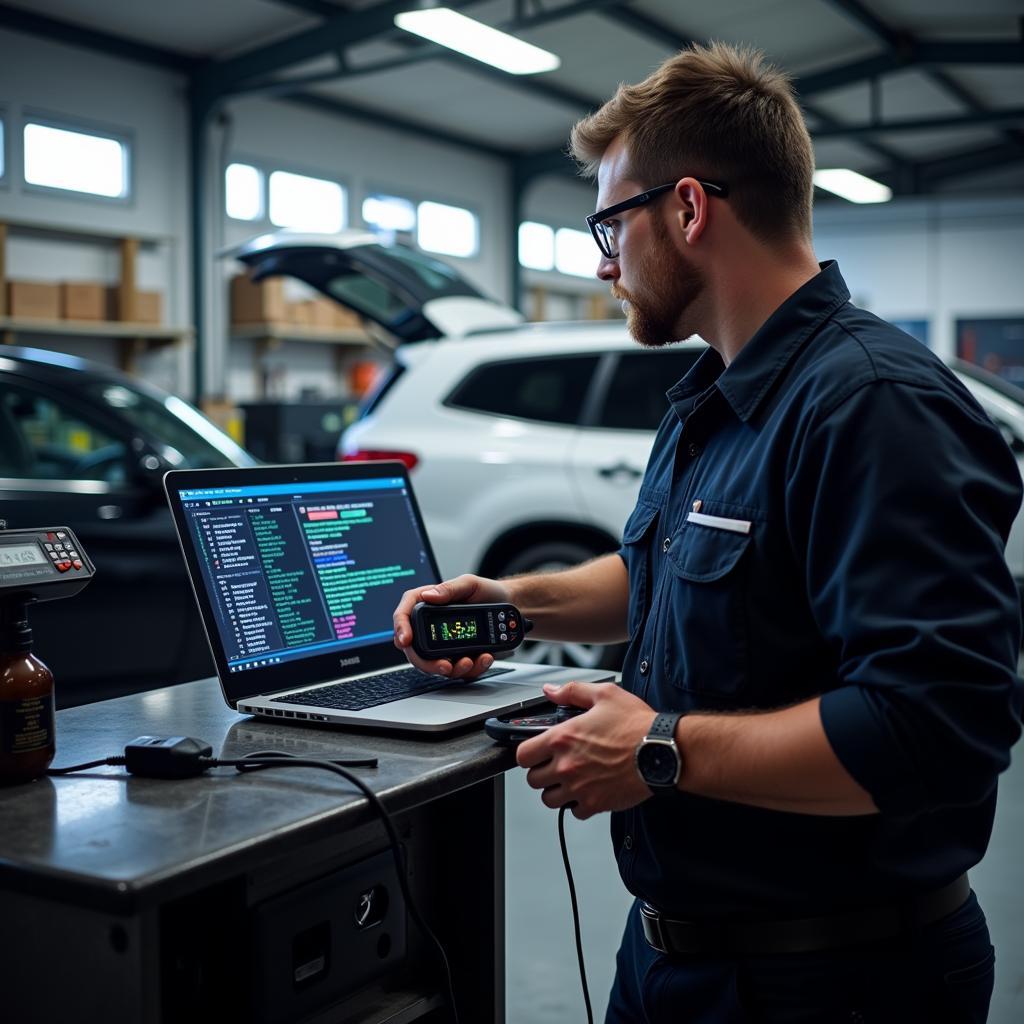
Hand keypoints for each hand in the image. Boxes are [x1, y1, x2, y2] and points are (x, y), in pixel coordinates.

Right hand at [393, 574, 510, 678]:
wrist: (509, 608)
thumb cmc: (487, 592)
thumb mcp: (469, 583)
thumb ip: (449, 588)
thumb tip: (429, 595)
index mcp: (427, 604)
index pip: (404, 615)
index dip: (400, 628)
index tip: (405, 640)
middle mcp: (432, 626)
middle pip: (415, 650)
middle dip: (427, 663)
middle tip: (444, 666)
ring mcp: (444, 644)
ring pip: (436, 666)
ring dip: (452, 670)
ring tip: (469, 661)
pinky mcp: (459, 657)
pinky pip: (459, 671)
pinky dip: (471, 669)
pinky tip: (483, 658)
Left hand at [516, 681, 658, 818]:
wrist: (661, 751)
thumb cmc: (636, 724)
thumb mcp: (604, 695)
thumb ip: (572, 692)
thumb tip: (551, 691)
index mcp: (563, 738)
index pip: (523, 755)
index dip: (527, 752)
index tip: (536, 751)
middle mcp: (566, 766)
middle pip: (533, 780)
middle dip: (541, 772)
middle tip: (555, 764)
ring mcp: (579, 788)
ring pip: (549, 800)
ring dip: (556, 790)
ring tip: (570, 779)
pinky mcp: (596, 804)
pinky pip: (574, 812)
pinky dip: (578, 804)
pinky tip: (588, 790)